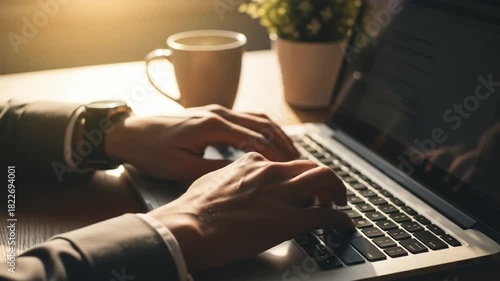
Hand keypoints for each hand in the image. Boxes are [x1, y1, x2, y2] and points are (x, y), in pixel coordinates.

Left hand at [106, 105, 299, 180]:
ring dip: (276, 133)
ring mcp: (215, 109)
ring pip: (256, 117)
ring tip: (292, 151)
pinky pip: (245, 117)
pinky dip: (262, 128)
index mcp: (212, 125)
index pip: (254, 138)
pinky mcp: (211, 113)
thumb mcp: (183, 168)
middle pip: (261, 124)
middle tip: (301, 160)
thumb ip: (215, 169)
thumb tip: (244, 172)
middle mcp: (217, 112)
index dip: (276, 155)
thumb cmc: (152, 152)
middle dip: (284, 142)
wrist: (129, 133)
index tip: (292, 169)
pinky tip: (270, 140)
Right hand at [148, 153, 352, 269]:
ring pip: (325, 180)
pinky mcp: (287, 220)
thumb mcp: (212, 180)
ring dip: (337, 191)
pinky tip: (345, 225)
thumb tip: (233, 181)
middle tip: (328, 193)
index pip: (286, 162)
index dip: (299, 174)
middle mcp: (271, 173)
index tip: (302, 185)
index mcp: (253, 164)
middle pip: (311, 166)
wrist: (186, 227)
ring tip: (339, 203)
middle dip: (324, 179)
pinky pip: (325, 215)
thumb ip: (230, 177)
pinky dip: (341, 219)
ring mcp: (281, 195)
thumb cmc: (192, 208)